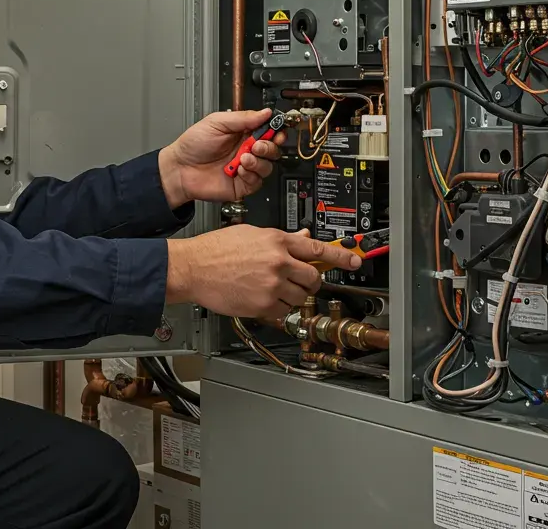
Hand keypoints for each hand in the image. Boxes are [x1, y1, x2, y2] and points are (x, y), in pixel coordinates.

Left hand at [158, 109, 285, 206]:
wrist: (180, 169)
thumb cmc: (193, 145)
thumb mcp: (217, 122)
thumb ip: (243, 117)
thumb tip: (265, 112)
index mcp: (242, 133)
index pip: (268, 130)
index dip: (276, 130)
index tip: (277, 130)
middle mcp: (246, 150)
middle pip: (272, 149)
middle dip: (269, 146)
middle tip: (257, 145)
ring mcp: (245, 168)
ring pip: (267, 166)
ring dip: (258, 161)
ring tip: (243, 158)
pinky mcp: (242, 184)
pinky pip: (257, 181)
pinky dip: (251, 175)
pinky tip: (238, 170)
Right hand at [164, 227, 361, 322]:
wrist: (192, 268)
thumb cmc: (215, 250)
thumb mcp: (250, 234)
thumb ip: (279, 238)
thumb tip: (302, 238)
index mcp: (277, 240)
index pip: (317, 249)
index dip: (340, 256)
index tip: (355, 261)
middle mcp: (278, 262)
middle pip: (313, 278)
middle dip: (310, 281)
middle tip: (298, 281)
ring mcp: (272, 285)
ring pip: (300, 297)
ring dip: (291, 295)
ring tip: (269, 287)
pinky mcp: (263, 304)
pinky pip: (283, 311)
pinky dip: (277, 308)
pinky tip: (260, 297)